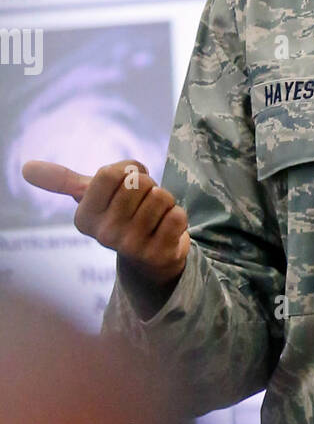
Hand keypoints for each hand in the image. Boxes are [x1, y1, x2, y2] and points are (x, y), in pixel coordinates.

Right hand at [21, 160, 189, 286]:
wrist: (152, 256)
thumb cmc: (124, 215)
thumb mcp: (92, 196)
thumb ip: (63, 181)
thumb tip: (26, 168)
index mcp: (83, 218)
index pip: (112, 173)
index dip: (128, 170)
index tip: (127, 186)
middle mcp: (104, 235)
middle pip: (138, 183)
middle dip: (148, 186)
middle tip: (143, 204)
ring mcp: (131, 248)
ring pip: (160, 197)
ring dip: (165, 201)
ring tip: (155, 217)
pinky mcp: (158, 255)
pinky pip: (177, 215)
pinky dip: (178, 216)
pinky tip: (167, 230)